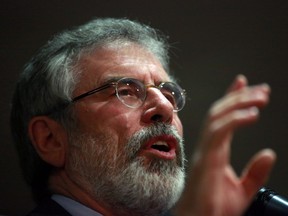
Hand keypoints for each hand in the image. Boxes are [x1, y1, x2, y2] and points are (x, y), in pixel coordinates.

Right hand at [174, 75, 275, 215]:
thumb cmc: (214, 209)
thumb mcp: (243, 190)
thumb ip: (256, 171)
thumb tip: (269, 153)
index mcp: (215, 151)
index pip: (223, 118)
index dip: (232, 98)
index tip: (243, 82)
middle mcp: (208, 146)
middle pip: (219, 112)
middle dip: (239, 96)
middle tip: (261, 89)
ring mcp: (205, 151)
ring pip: (217, 117)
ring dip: (238, 103)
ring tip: (261, 97)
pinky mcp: (206, 159)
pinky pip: (218, 132)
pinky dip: (234, 120)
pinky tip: (252, 115)